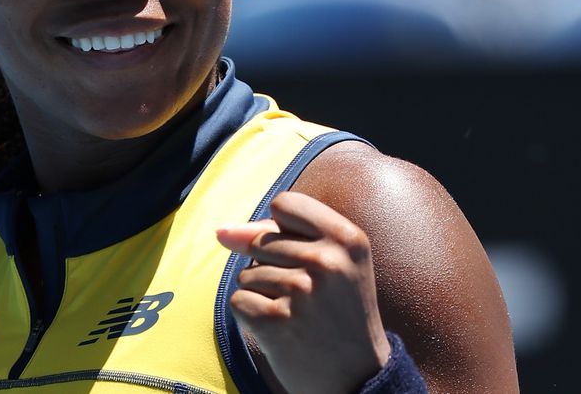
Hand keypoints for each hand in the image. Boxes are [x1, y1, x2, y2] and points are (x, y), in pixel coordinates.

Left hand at [216, 191, 391, 393]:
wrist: (359, 381)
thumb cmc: (339, 315)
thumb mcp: (331, 265)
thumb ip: (279, 235)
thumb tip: (221, 232)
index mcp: (348, 239)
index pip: (284, 204)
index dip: (280, 227)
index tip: (300, 254)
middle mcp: (327, 261)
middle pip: (261, 240)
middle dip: (272, 268)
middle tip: (309, 299)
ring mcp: (300, 291)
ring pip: (247, 273)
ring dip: (263, 295)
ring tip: (298, 316)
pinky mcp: (275, 320)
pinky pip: (238, 300)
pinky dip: (251, 317)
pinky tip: (281, 331)